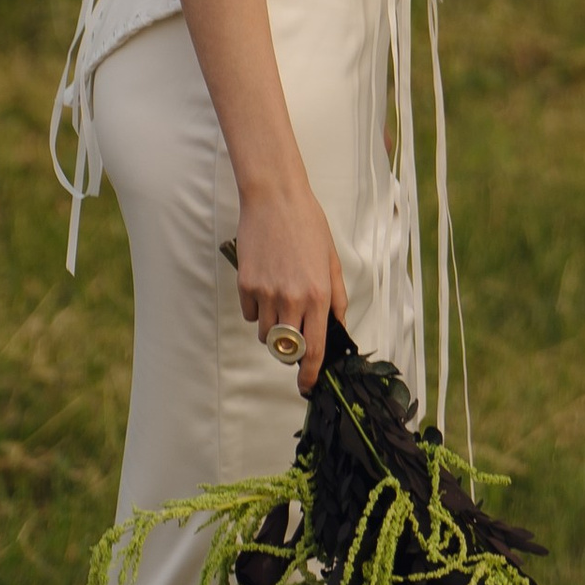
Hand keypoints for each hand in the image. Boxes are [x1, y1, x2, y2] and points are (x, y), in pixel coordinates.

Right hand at [221, 179, 348, 391]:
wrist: (275, 199)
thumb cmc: (308, 225)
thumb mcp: (332, 261)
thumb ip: (336, 298)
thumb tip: (338, 327)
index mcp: (319, 295)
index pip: (314, 350)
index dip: (310, 374)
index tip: (306, 385)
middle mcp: (293, 299)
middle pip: (287, 349)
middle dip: (290, 352)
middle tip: (293, 337)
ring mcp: (267, 293)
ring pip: (266, 335)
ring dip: (273, 330)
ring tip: (280, 303)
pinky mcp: (246, 285)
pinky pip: (251, 314)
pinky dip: (257, 310)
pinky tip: (265, 286)